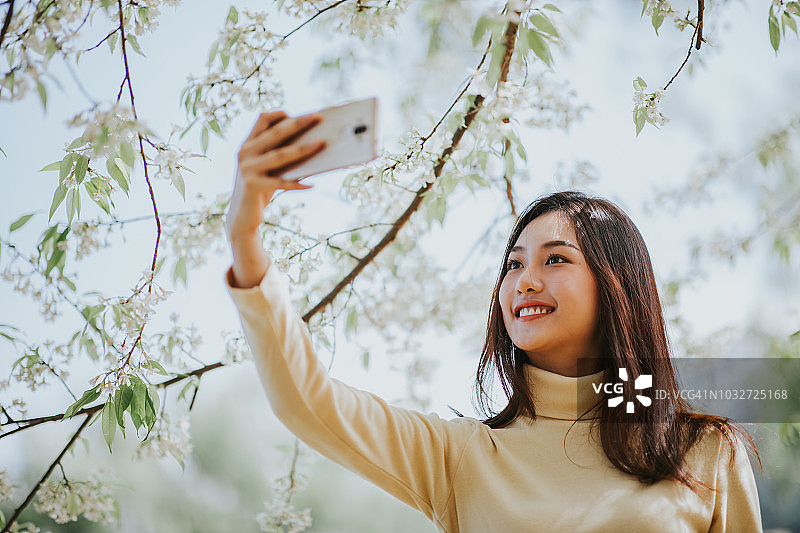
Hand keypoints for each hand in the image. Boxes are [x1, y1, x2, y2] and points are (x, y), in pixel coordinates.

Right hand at [226, 111, 324, 286]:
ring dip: (303, 148)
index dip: (281, 113)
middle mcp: (245, 153)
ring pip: (281, 155)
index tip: (301, 114)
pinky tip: (312, 185)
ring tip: (321, 144)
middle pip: (275, 132)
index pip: (262, 119)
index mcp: (247, 144)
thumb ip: (279, 155)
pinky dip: (297, 184)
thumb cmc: (260, 190)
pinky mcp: (253, 185)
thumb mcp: (267, 169)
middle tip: (318, 117)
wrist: (240, 217)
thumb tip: (313, 144)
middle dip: (298, 123)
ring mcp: (247, 168)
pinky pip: (281, 182)